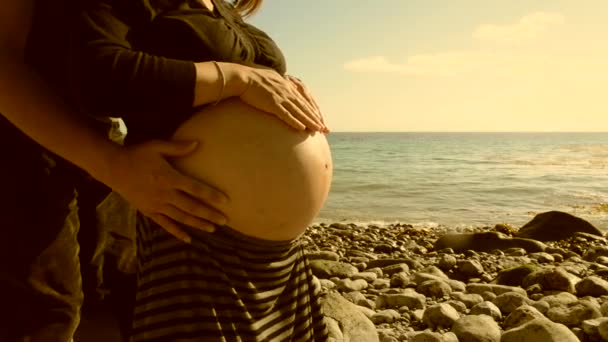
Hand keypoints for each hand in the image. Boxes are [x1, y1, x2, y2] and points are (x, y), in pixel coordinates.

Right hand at [107, 140, 228, 242]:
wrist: (112, 168)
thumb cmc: (137, 154)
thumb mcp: (157, 146)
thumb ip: (178, 147)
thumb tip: (198, 143)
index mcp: (169, 178)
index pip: (195, 189)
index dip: (211, 195)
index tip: (226, 201)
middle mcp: (164, 194)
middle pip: (191, 207)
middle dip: (210, 214)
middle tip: (226, 220)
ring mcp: (156, 205)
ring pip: (181, 218)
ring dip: (198, 224)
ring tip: (213, 229)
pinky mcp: (148, 211)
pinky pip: (165, 224)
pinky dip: (177, 232)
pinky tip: (188, 239)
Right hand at [238, 66, 325, 131]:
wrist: (243, 77)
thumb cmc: (252, 78)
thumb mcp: (270, 78)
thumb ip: (278, 83)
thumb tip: (282, 87)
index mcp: (287, 86)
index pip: (303, 100)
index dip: (312, 111)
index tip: (319, 119)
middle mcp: (287, 92)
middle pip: (304, 107)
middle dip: (315, 118)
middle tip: (324, 128)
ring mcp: (281, 97)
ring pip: (298, 112)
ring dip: (309, 122)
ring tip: (317, 130)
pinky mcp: (272, 104)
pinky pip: (286, 115)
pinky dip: (294, 122)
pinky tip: (301, 128)